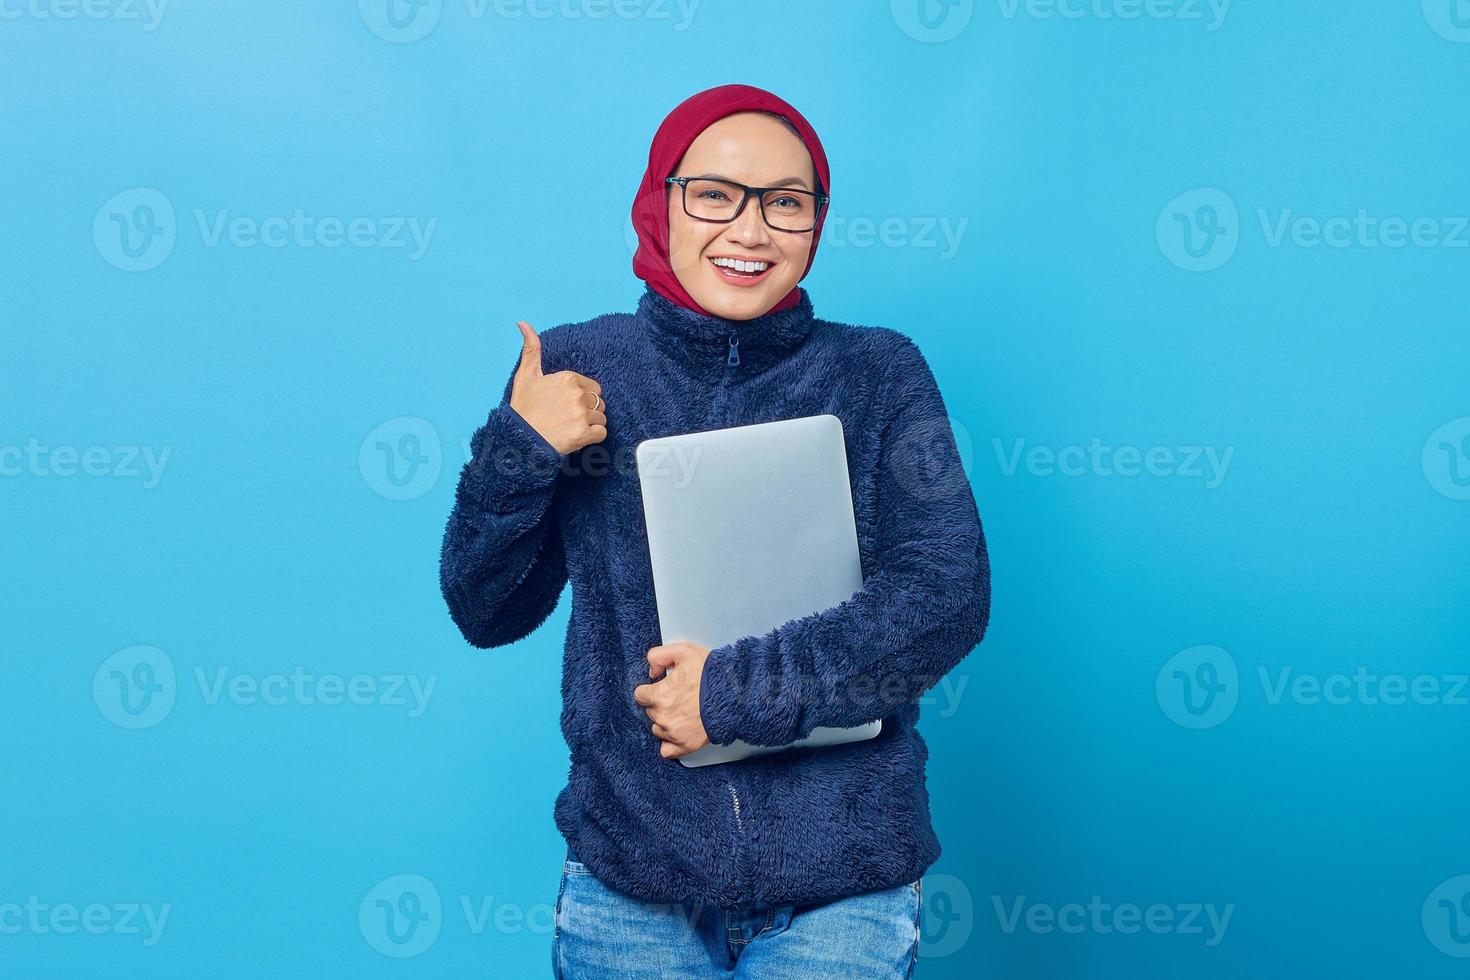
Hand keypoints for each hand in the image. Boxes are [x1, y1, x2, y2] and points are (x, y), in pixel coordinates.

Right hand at [508, 321, 606, 454]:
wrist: (518, 439)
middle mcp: (577, 394)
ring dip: (590, 424)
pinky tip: (577, 437)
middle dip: (588, 410)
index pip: (592, 387)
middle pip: (598, 402)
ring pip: (601, 417)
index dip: (581, 398)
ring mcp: (581, 414)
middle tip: (568, 418)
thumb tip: (523, 323)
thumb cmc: (523, 409)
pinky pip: (602, 433)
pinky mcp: (584, 434)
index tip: (566, 405)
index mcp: (568, 378)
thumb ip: (531, 349)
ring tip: (570, 427)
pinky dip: (593, 437)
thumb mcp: (525, 376)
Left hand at [633, 642, 712, 759]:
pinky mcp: (686, 746)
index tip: (661, 688)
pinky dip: (669, 743)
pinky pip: (666, 751)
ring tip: (683, 712)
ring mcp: (673, 734)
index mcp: (660, 695)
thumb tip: (651, 671)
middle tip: (678, 697)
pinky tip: (678, 732)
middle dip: (660, 704)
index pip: (640, 695)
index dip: (650, 689)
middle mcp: (663, 717)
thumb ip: (658, 655)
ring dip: (665, 721)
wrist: (735, 695)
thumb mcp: (684, 651)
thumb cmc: (712, 674)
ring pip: (657, 729)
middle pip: (650, 712)